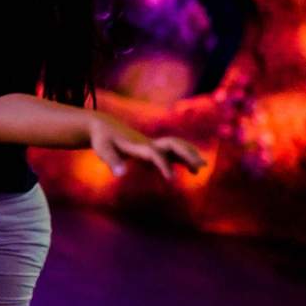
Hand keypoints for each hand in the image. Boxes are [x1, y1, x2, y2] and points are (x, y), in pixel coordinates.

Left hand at [89, 115, 205, 179]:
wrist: (104, 126)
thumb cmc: (103, 140)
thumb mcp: (103, 149)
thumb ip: (111, 160)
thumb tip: (121, 174)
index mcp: (137, 145)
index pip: (155, 154)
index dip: (163, 164)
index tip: (171, 179)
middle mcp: (148, 143)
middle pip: (172, 144)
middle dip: (186, 153)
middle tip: (200, 166)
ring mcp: (152, 145)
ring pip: (175, 146)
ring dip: (189, 154)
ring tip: (202, 167)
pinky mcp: (152, 149)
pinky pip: (172, 152)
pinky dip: (184, 159)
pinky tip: (193, 171)